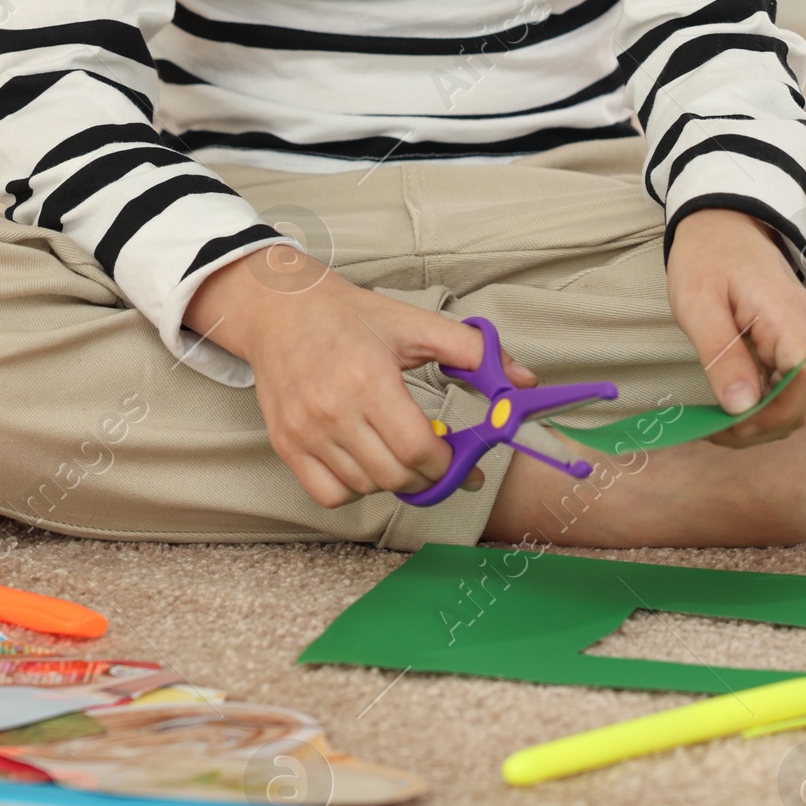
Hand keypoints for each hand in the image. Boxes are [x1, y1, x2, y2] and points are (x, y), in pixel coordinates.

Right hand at [185, 250, 536, 508]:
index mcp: (369, 378)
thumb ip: (475, 351)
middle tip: (438, 460)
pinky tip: (366, 461)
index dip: (447, 463)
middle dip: (428, 477)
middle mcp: (333, 409)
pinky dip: (355, 488)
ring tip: (400, 452)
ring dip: (393, 480)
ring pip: (365, 487)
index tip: (459, 456)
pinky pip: (328, 494)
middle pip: (394, 476)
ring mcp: (305, 431)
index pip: (417, 450)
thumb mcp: (416, 323)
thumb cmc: (350, 316)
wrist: (281, 311)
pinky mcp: (286, 445)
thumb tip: (524, 382)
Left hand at [665, 206, 805, 448]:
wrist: (724, 227)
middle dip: (760, 427)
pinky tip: (729, 405)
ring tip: (714, 421)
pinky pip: (789, 389)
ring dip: (759, 422)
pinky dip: (762, 407)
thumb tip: (741, 408)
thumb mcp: (698, 305)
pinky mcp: (798, 347)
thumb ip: (721, 356)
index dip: (774, 413)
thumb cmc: (707, 259)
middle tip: (709, 430)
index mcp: (788, 317)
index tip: (730, 426)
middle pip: (803, 400)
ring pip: (796, 402)